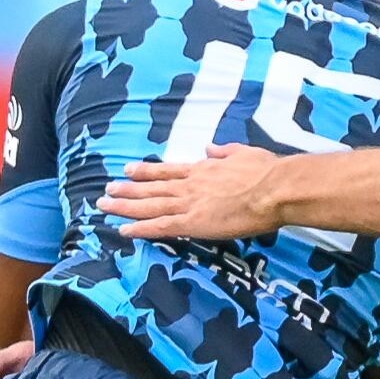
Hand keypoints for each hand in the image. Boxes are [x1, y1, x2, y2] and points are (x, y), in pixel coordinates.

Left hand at [101, 145, 283, 241]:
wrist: (275, 188)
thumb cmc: (267, 171)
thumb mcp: (244, 152)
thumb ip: (225, 151)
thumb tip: (210, 148)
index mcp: (204, 169)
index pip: (168, 171)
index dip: (146, 171)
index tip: (129, 170)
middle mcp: (190, 185)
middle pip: (152, 187)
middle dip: (127, 190)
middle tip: (107, 190)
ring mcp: (189, 203)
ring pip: (149, 205)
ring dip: (125, 206)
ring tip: (104, 205)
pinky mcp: (193, 223)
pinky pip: (160, 226)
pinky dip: (140, 228)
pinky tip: (123, 230)